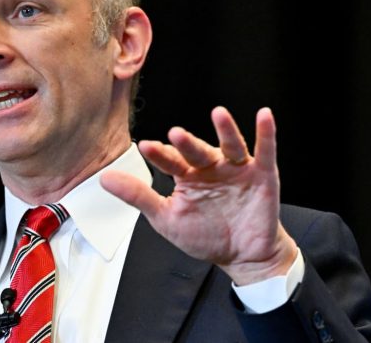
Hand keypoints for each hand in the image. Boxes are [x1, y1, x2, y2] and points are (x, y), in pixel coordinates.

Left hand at [101, 106, 296, 284]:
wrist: (243, 257)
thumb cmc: (206, 235)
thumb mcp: (166, 218)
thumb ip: (137, 196)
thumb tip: (104, 178)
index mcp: (187, 176)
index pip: (170, 161)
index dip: (160, 155)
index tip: (145, 147)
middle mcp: (210, 167)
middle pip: (198, 151)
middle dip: (188, 144)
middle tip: (176, 135)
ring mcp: (236, 169)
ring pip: (230, 145)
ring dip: (225, 129)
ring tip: (218, 114)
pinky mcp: (262, 175)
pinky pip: (264, 151)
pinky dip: (265, 133)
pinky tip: (264, 116)